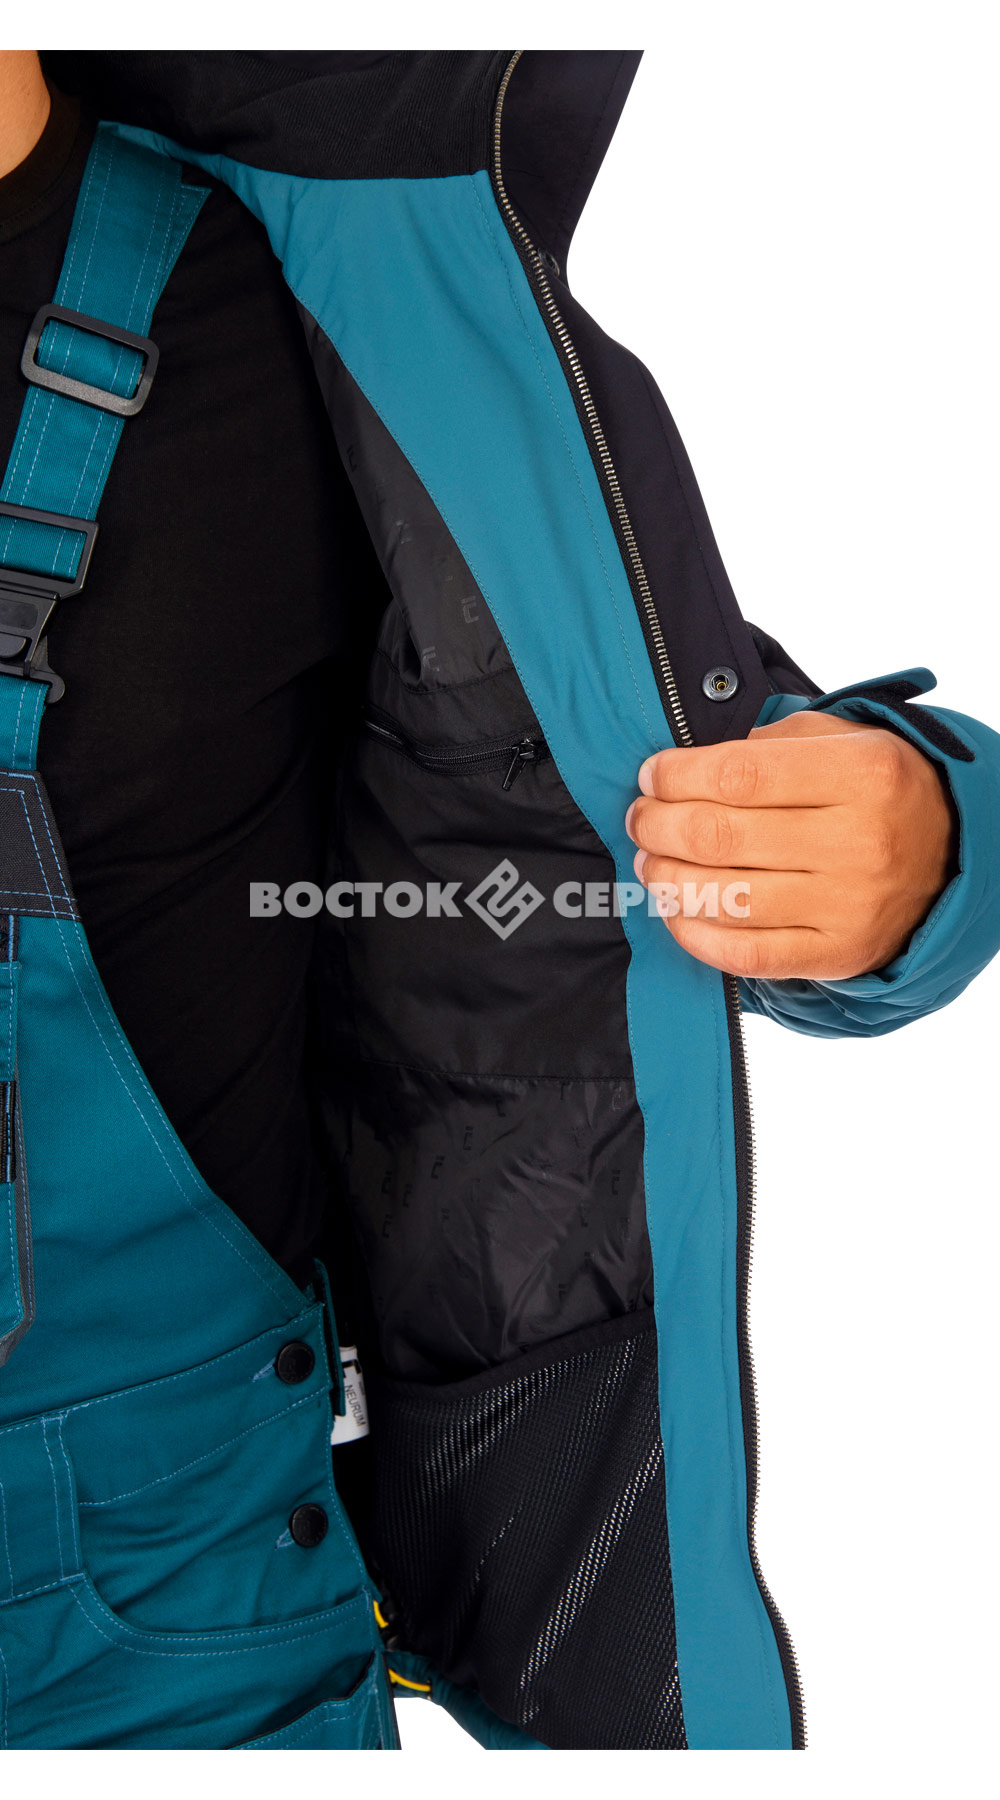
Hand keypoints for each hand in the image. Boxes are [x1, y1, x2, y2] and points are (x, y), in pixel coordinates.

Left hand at [625, 709, 956, 979]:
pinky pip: (745, 954)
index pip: (737, 775)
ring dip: (666, 878)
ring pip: (725, 898)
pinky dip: (695, 933)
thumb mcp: (839, 740)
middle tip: (641, 818)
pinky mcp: (837, 954)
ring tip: (650, 860)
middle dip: (659, 826)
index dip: (677, 777)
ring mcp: (849, 905)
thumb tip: (684, 769)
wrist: (951, 856)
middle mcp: (860, 841)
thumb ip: (767, 744)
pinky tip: (676, 909)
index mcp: (862, 774)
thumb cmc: (875, 790)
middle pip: (720, 837)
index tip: (651, 777)